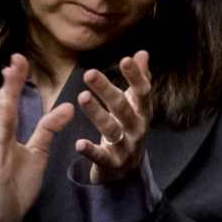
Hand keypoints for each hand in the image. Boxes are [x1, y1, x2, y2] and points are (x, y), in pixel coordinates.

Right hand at [0, 54, 73, 221]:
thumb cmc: (14, 184)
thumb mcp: (37, 153)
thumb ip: (48, 130)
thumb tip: (67, 106)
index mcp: (3, 132)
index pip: (10, 101)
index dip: (15, 81)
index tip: (21, 59)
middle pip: (2, 105)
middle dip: (9, 82)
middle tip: (17, 59)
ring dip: (4, 99)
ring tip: (11, 78)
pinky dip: (2, 130)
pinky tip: (6, 116)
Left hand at [75, 50, 152, 184]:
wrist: (128, 168)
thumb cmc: (129, 127)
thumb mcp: (136, 105)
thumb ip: (140, 79)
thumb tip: (142, 53)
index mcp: (142, 112)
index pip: (142, 92)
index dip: (135, 76)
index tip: (124, 59)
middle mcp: (137, 128)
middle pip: (122, 107)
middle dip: (106, 90)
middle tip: (89, 73)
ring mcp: (126, 147)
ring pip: (111, 129)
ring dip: (97, 114)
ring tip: (82, 97)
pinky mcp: (113, 164)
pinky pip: (101, 157)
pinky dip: (91, 151)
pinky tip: (79, 143)